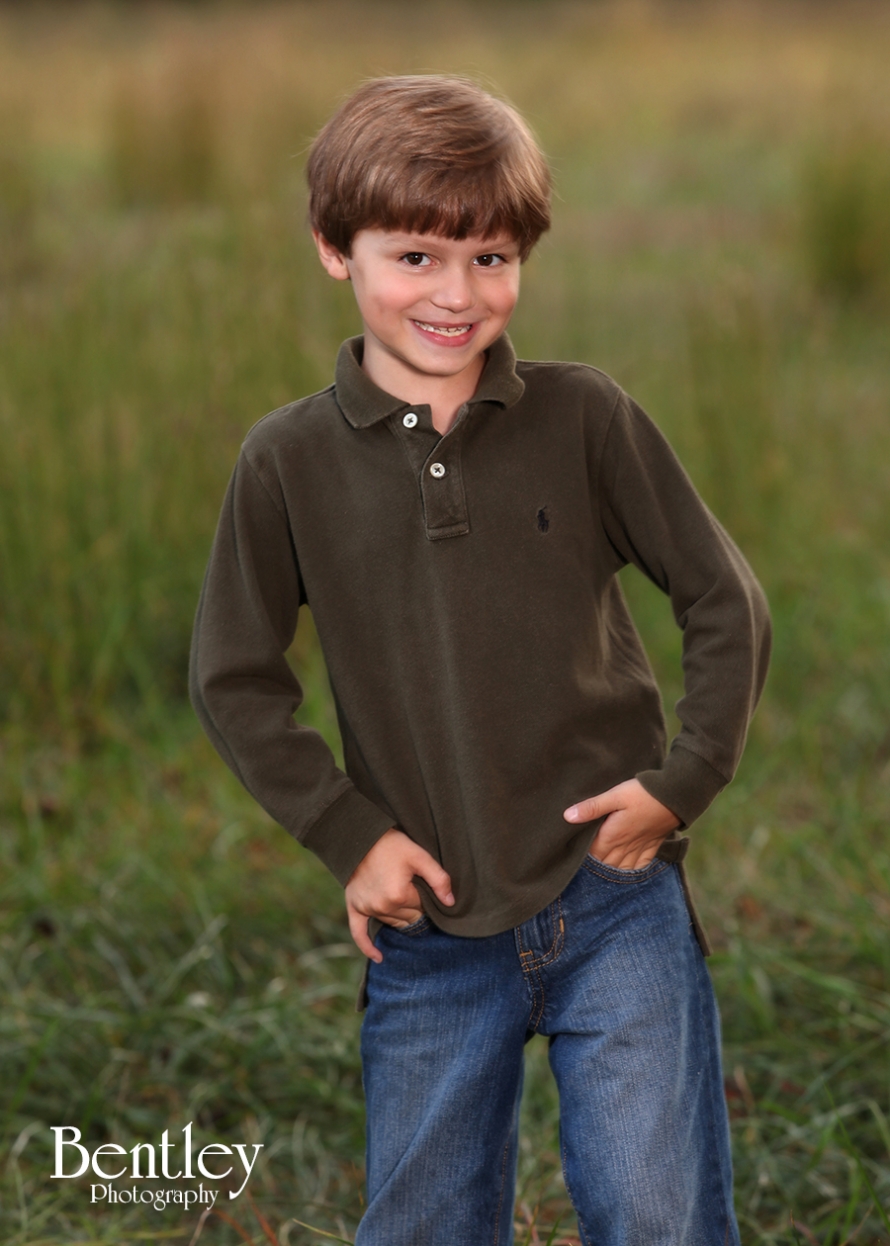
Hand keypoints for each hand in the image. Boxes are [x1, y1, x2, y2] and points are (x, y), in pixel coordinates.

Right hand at [345, 828, 453, 961]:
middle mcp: (382, 906)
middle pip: (408, 918)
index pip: (422, 907)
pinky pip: (359, 934)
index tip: (418, 880)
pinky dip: (368, 947)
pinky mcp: (354, 908)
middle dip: (413, 906)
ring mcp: (367, 909)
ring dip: (398, 914)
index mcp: (399, 896)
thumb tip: (450, 903)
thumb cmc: (392, 844)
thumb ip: (439, 879)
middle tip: (410, 885)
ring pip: (392, 923)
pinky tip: (379, 957)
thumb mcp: (420, 856)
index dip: (424, 895)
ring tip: (397, 892)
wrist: (360, 836)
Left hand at [563, 779, 679, 869]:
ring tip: (600, 880)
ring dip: (611, 875)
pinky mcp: (653, 844)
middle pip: (606, 866)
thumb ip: (592, 807)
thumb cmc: (642, 793)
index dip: (581, 863)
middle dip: (594, 872)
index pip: (592, 857)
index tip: (570, 865)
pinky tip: (628, 875)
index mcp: (612, 837)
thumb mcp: (614, 796)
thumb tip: (567, 816)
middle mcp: (625, 847)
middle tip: (582, 877)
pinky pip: (641, 865)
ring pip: (623, 869)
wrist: (675, 795)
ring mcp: (640, 847)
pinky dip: (633, 872)